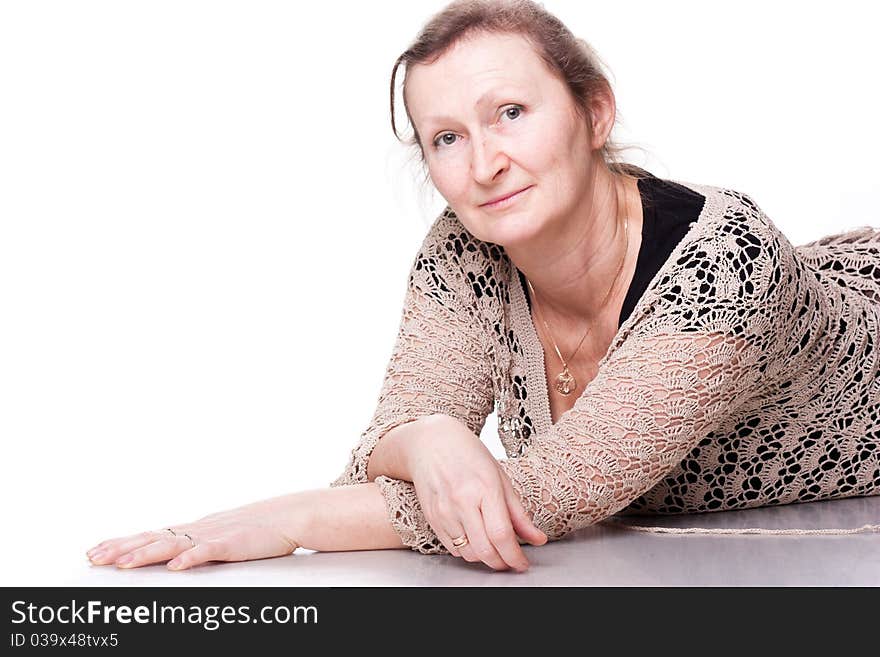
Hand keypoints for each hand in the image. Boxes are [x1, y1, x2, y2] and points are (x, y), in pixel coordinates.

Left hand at [86, 495, 307, 570]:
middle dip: (121, 549)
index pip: (150, 535)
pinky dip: (190, 558)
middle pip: (152, 538)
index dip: (122, 543)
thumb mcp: (221, 535)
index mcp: (193, 530)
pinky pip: (208, 552)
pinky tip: (175, 566)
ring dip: (146, 554)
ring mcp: (214, 536)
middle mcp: (197, 530)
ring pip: (173, 545)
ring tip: (122, 564)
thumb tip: (173, 556)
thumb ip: (197, 544)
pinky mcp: (232, 544)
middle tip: (93, 557)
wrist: (289, 515)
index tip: (96, 550)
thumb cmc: (258, 529)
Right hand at [406, 415, 546, 571]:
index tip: (522, 563)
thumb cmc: (468, 454)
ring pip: (468, 553)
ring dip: (485, 558)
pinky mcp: (432, 518)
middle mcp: (461, 501)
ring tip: (494, 547)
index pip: (501, 534)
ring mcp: (444, 511)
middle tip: (511, 561)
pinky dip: (467, 551)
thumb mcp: (500, 478)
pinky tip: (475, 539)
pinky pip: (452, 547)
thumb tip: (538, 539)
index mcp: (484, 488)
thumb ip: (519, 513)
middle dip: (502, 563)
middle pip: (485, 550)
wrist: (431, 443)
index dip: (514, 556)